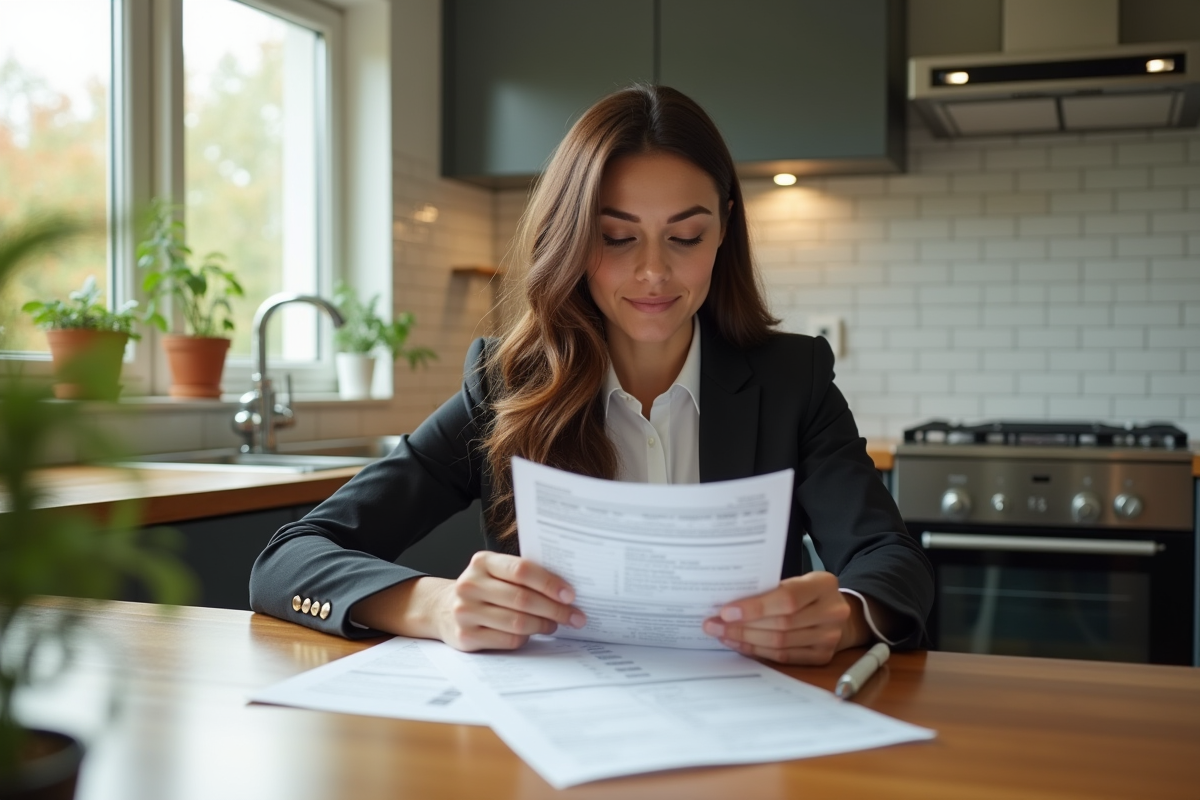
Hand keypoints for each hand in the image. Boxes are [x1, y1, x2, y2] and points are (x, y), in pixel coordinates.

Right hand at [433, 551, 585, 651]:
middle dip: (555, 609)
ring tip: (555, 624)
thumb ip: (523, 575)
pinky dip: (526, 639)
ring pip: (517, 623)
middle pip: (522, 599)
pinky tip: (532, 634)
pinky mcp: (465, 636)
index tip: (571, 595)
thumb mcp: (496, 572)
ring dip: (543, 625)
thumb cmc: (483, 589)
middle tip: (576, 616)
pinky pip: (507, 640)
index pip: (521, 570)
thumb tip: (566, 590)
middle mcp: (470, 585)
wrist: (443, 608)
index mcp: (482, 562)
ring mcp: (465, 612)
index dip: (549, 583)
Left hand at [701, 572, 859, 664]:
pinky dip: (758, 652)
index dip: (755, 607)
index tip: (725, 611)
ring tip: (722, 635)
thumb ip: (771, 589)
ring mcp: (830, 637)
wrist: (836, 611)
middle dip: (742, 626)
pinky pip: (784, 657)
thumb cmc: (806, 592)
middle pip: (781, 624)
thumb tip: (728, 603)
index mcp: (824, 584)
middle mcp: (832, 611)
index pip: (787, 598)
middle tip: (714, 625)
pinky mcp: (822, 655)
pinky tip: (740, 645)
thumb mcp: (796, 580)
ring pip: (780, 643)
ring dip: (746, 640)